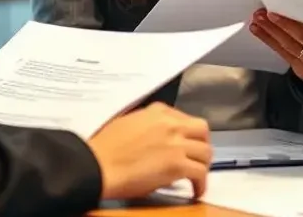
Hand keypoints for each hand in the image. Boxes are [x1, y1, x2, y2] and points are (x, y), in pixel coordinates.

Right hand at [87, 103, 210, 200]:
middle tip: (197, 156)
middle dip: (202, 143)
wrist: (97, 165)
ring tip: (198, 175)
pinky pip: (200, 173)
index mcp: (157, 112)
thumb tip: (155, 139)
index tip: (185, 142)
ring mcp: (176, 144)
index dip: (187, 133)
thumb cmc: (104, 149)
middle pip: (201, 130)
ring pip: (206, 152)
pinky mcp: (177, 165)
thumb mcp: (127, 123)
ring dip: (203, 164)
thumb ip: (147, 125)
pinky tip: (197, 191)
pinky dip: (202, 184)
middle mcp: (171, 124)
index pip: (183, 117)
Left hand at [249, 9, 302, 80]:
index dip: (302, 14)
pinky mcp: (301, 68)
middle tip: (268, 12)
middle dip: (283, 22)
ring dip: (271, 30)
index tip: (288, 2)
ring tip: (259, 18)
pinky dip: (268, 39)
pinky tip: (258, 30)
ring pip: (289, 43)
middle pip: (302, 34)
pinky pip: (282, 52)